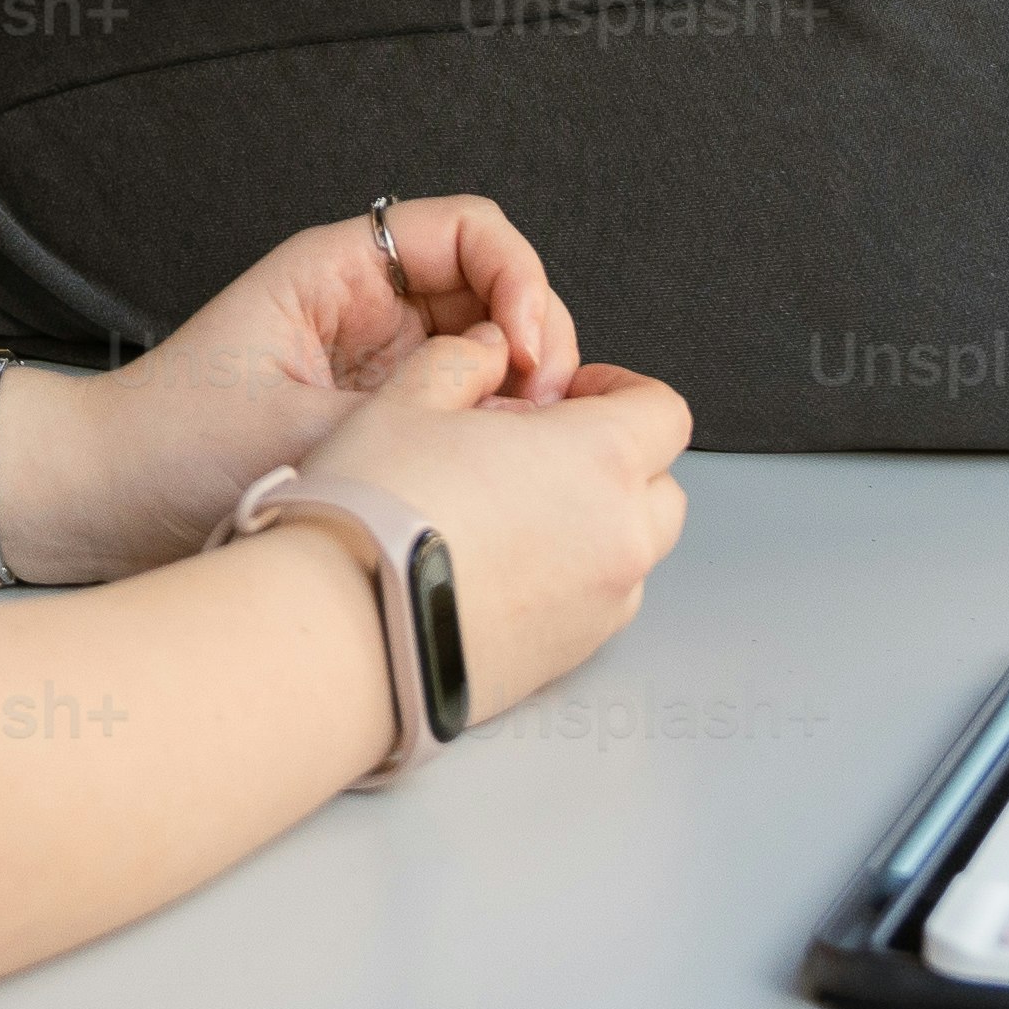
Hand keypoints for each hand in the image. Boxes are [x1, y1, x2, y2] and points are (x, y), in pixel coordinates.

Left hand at [2, 198, 587, 579]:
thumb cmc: (167, 445)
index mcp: (340, 269)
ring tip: (525, 443)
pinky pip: (466, 406)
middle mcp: (370, 305)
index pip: (471, 232)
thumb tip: (512, 408)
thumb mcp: (291, 420)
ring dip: (525, 389)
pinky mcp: (383, 418)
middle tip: (541, 405)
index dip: (519, 278)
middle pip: (498, 288)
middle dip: (538, 337)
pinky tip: (497, 469)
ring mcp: (382, 363)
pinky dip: (497, 430)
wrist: (102, 501)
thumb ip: (407, 412)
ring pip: (493, 351)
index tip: (524, 349)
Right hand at [262, 329, 691, 731]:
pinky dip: (569, 584)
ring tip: (514, 516)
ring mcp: (600, 608)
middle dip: (615, 463)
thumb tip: (486, 350)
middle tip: (544, 453)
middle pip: (660, 486)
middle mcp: (617, 537)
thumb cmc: (374, 518)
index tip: (572, 393)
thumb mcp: (405, 400)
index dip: (619, 391)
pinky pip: (596, 607)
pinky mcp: (570, 659)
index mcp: (597, 459)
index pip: (664, 411)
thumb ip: (461, 359)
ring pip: (632, 553)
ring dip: (594, 526)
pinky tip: (499, 572)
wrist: (344, 634)